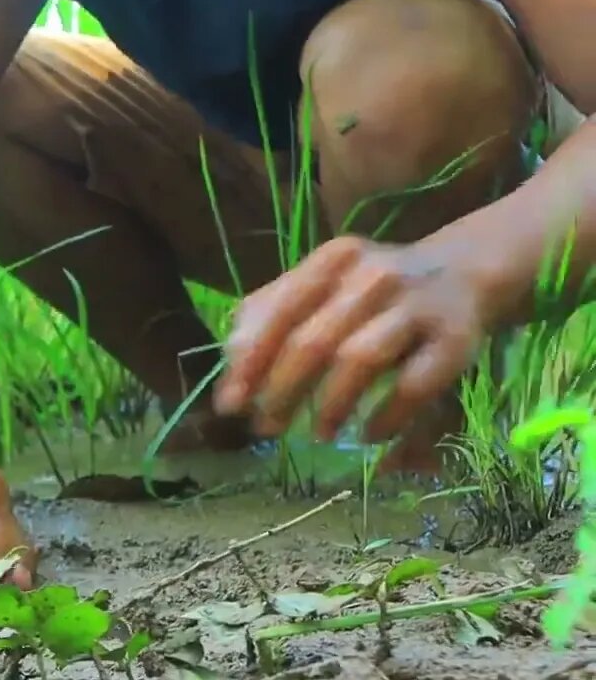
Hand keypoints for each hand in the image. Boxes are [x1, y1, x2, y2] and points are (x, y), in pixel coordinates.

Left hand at [214, 236, 488, 448]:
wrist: (464, 272)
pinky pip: (414, 384)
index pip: (279, 311)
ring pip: (360, 359)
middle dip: (282, 390)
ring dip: (330, 404)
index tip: (231, 404)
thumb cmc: (372, 290)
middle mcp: (373, 276)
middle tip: (267, 427)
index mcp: (333, 260)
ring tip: (317, 435)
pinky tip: (368, 435)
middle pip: (313, 339)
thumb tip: (232, 364)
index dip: (250, 361)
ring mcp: (416, 306)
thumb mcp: (323, 285)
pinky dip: (387, 415)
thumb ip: (273, 312)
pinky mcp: (454, 339)